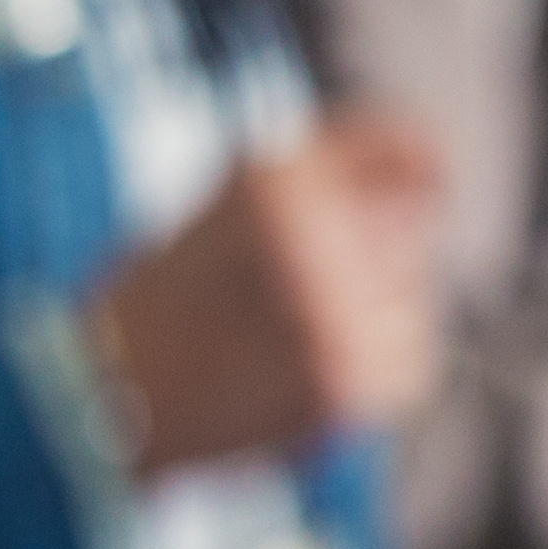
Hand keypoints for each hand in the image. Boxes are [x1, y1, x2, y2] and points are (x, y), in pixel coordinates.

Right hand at [87, 113, 448, 475]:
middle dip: (368, 252)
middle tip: (283, 286)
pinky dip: (370, 365)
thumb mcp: (239, 191)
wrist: (106, 398)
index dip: (415, 171)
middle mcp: (312, 238)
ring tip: (288, 332)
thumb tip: (441, 172)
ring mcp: (335, 313)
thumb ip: (341, 164)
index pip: (413, 151)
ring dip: (373, 311)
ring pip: (416, 295)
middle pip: (412, 229)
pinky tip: (303, 367)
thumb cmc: (168, 293)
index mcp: (276, 180)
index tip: (406, 190)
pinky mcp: (347, 381)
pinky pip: (409, 358)